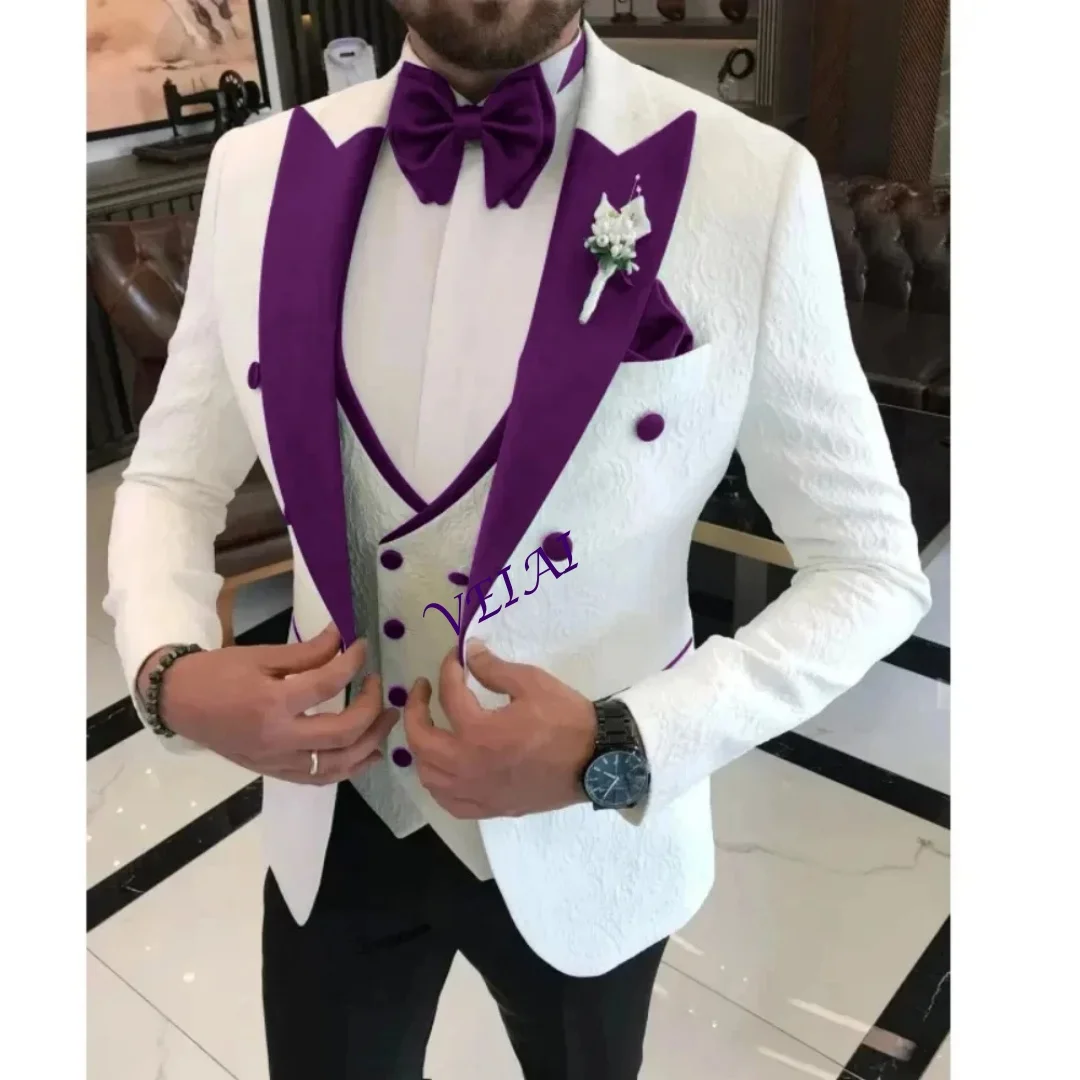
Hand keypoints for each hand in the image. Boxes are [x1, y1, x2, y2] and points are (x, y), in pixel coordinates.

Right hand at [141, 626, 398, 784]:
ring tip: (387, 721)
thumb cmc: (217, 673)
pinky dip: (348, 768)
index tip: (364, 647)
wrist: (179, 703)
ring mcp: (278, 761)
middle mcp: (279, 738)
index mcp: (273, 703)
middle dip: (373, 708)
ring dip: (371, 743)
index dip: (353, 662)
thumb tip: (343, 638)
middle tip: (381, 687)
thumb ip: (307, 651)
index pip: (328, 683)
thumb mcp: (261, 654)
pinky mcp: (275, 772)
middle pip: (344, 732)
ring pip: (339, 764)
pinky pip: (320, 778)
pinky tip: (366, 754)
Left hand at [403, 642, 596, 818]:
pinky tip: (443, 766)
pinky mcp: (488, 807)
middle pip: (420, 739)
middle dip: (415, 708)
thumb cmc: (566, 719)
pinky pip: (447, 800)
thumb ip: (493, 668)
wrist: (596, 761)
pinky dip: (437, 782)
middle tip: (422, 689)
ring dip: (421, 747)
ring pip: (427, 774)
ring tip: (430, 726)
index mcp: (478, 733)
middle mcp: (468, 766)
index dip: (449, 669)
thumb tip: (469, 653)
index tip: (456, 656)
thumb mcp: (532, 682)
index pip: (449, 694)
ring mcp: (476, 792)